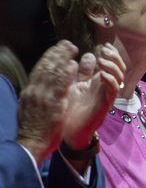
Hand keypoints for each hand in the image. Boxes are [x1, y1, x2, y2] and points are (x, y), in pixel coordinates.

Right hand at [16, 40, 78, 165]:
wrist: (32, 144)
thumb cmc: (34, 128)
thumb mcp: (30, 108)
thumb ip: (36, 95)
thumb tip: (38, 85)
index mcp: (30, 92)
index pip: (39, 71)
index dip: (48, 58)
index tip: (57, 49)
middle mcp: (34, 91)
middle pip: (45, 67)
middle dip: (56, 53)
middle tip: (67, 43)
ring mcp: (43, 97)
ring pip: (52, 73)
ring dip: (63, 58)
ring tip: (72, 48)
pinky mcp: (52, 104)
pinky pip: (60, 85)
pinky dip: (66, 74)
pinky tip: (73, 65)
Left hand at [62, 43, 125, 149]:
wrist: (68, 130)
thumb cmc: (71, 108)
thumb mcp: (75, 84)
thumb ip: (83, 71)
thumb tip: (89, 54)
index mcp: (99, 80)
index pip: (112, 63)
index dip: (111, 53)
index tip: (104, 45)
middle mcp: (106, 86)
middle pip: (120, 67)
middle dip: (114, 57)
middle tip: (105, 50)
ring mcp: (107, 95)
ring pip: (120, 77)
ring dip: (112, 66)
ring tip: (102, 61)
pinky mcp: (106, 104)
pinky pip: (114, 90)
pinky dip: (110, 80)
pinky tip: (102, 75)